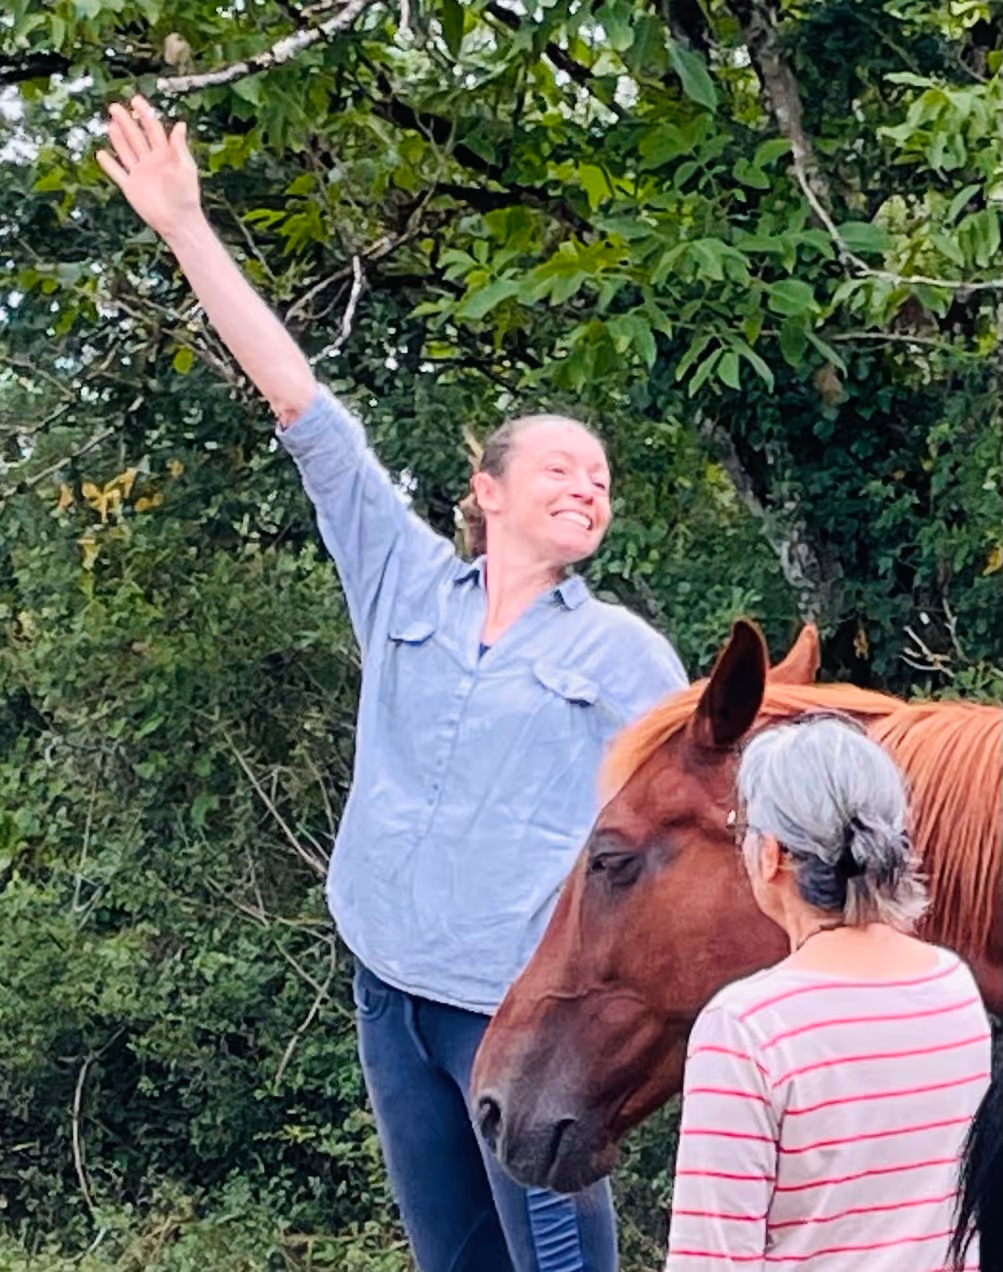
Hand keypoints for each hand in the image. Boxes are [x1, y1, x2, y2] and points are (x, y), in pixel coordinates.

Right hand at [97, 96, 201, 241]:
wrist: (178, 220)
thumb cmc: (186, 195)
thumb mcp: (185, 168)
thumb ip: (179, 147)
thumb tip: (180, 124)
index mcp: (165, 155)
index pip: (153, 129)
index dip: (144, 114)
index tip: (136, 100)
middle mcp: (151, 161)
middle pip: (136, 137)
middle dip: (126, 122)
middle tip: (115, 107)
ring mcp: (140, 174)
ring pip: (126, 151)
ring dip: (118, 138)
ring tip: (110, 124)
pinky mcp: (131, 187)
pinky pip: (117, 173)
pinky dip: (109, 164)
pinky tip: (101, 154)